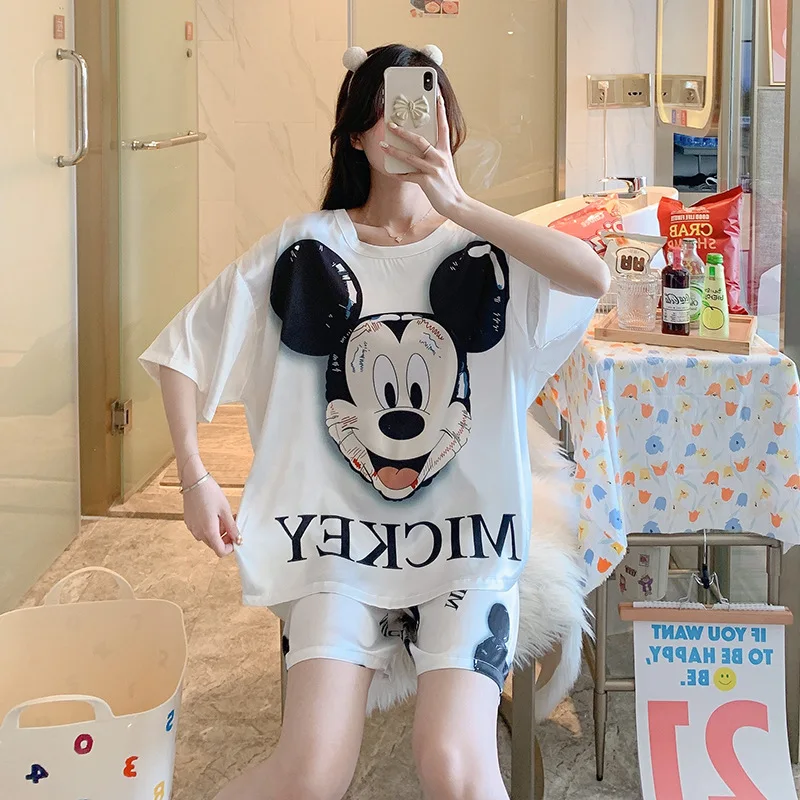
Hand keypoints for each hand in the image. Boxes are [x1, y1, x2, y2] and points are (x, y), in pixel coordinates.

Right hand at [182, 467, 240, 556]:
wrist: (194, 480)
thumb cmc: (210, 493)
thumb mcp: (225, 510)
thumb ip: (232, 527)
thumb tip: (238, 540)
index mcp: (208, 531)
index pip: (220, 551)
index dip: (230, 548)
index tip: (236, 538)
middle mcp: (198, 532)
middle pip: (214, 544)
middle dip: (225, 538)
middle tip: (232, 523)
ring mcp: (192, 528)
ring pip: (208, 537)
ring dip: (218, 532)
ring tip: (224, 517)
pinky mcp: (189, 522)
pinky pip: (201, 530)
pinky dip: (210, 526)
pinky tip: (214, 514)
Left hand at [380, 93, 468, 217]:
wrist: (456, 204)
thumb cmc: (448, 185)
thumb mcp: (445, 166)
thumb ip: (434, 156)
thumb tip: (418, 149)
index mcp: (445, 152)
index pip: (443, 127)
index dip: (440, 111)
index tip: (437, 96)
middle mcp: (439, 158)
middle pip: (419, 140)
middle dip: (403, 132)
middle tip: (390, 124)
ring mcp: (433, 170)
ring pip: (409, 157)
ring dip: (394, 150)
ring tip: (382, 145)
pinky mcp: (427, 182)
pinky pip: (408, 176)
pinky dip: (398, 174)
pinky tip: (390, 171)